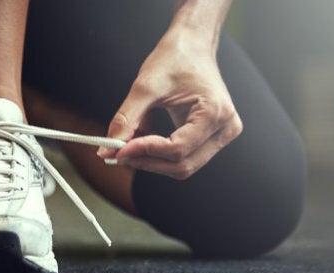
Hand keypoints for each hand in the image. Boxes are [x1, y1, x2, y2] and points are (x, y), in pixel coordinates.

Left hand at [97, 30, 242, 179]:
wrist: (192, 45)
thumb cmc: (174, 58)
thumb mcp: (145, 86)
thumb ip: (127, 120)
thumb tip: (107, 150)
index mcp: (215, 112)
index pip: (177, 149)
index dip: (145, 152)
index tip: (118, 151)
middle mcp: (226, 127)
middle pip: (182, 164)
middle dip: (147, 161)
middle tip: (118, 154)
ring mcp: (223, 134)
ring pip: (183, 165)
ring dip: (153, 160)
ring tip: (130, 143)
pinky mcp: (214, 137)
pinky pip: (185, 156)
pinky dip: (161, 153)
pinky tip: (145, 138)